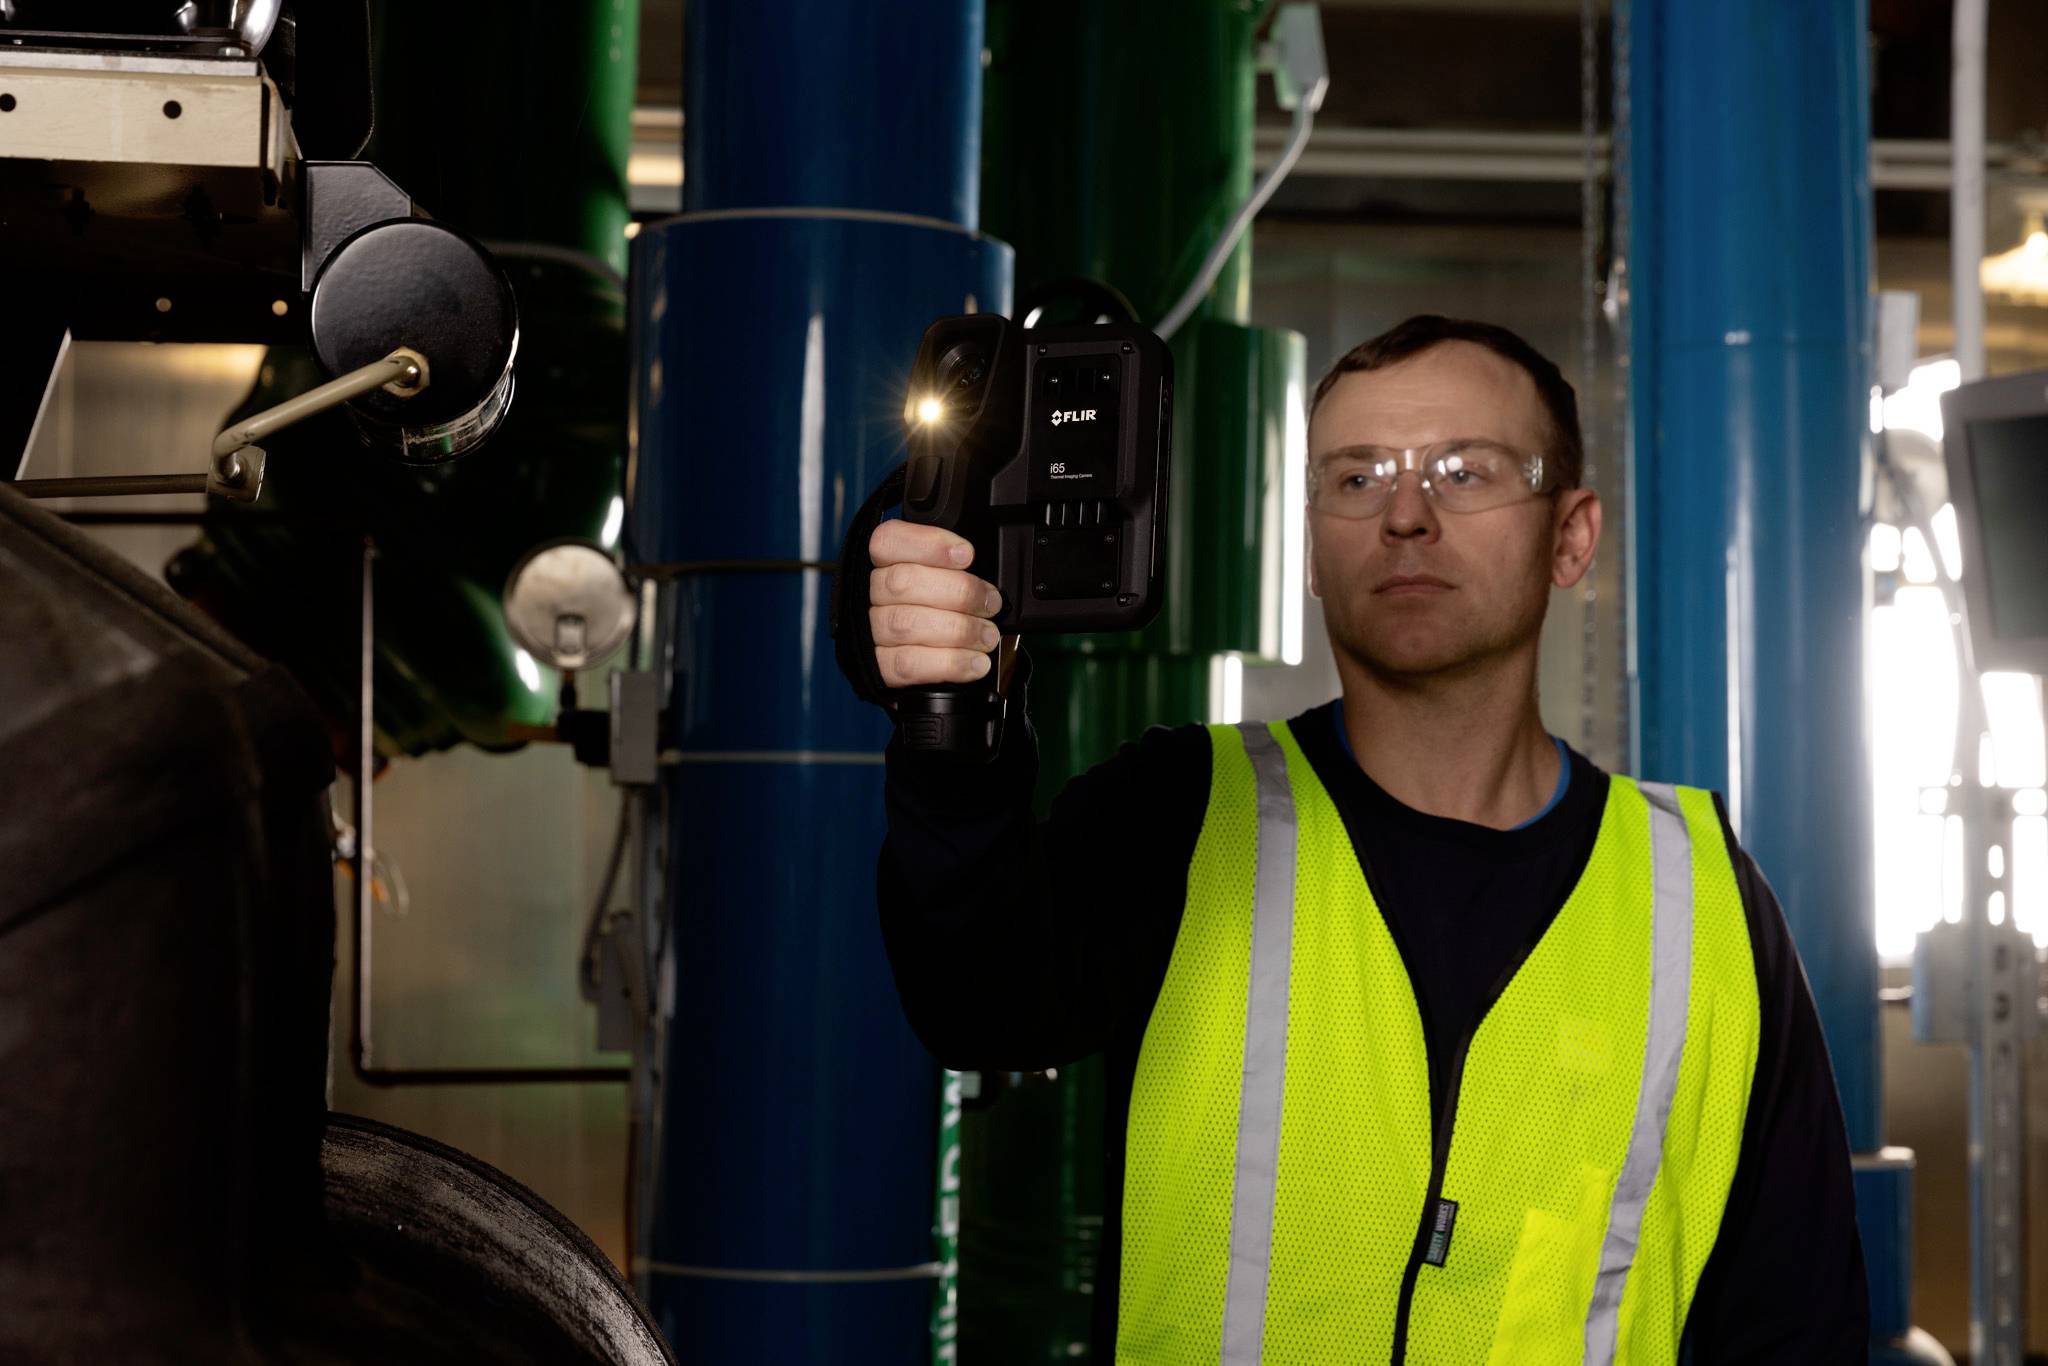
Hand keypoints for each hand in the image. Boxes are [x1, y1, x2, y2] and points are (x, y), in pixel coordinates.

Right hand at [869, 521, 1003, 687]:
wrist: (914, 663)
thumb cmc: (934, 610)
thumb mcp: (943, 577)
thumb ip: (951, 566)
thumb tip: (971, 560)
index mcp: (880, 564)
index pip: (888, 541)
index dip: (928, 544)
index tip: (966, 554)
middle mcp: (867, 595)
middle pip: (902, 582)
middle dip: (959, 592)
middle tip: (991, 603)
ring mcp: (868, 633)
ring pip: (906, 624)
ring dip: (959, 631)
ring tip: (987, 636)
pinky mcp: (877, 670)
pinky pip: (908, 665)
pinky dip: (949, 663)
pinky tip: (975, 662)